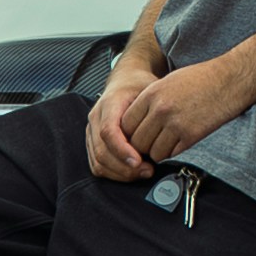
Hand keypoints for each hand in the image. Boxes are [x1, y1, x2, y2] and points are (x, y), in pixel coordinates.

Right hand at [86, 58, 162, 178]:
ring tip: (143, 172)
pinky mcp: (92, 143)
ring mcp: (91, 131)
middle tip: (147, 170)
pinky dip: (114, 174)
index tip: (139, 161)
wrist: (125, 81)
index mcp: (109, 103)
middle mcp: (96, 118)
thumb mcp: (150, 90)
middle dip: (125, 167)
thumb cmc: (139, 87)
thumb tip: (163, 133)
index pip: (108, 131)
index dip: (122, 150)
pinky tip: (132, 172)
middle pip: (102, 151)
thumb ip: (153, 110)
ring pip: (98, 162)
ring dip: (121, 173)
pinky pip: (98, 165)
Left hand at [117, 56, 255, 166]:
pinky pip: (171, 153)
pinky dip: (171, 152)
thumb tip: (138, 120)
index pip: (126, 124)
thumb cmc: (202, 79)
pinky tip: (177, 143)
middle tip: (149, 143)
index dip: (129, 133)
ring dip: (157, 152)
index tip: (136, 134)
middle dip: (141, 146)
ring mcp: (176, 124)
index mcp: (151, 94)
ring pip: (153, 152)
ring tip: (164, 144)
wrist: (229, 80)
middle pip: (137, 141)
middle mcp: (160, 110)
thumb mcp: (168, 82)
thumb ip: (150, 100)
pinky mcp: (191, 135)